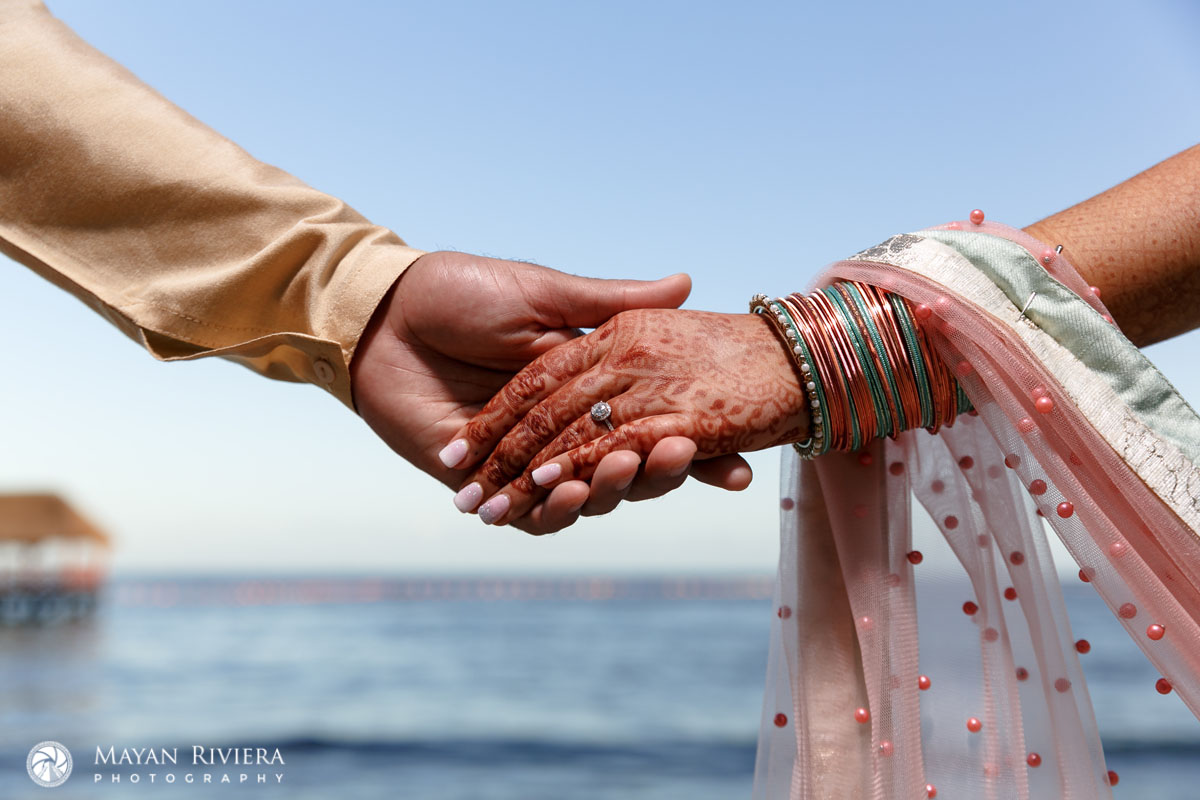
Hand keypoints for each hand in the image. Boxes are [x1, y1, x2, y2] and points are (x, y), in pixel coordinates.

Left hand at [447, 308, 806, 527]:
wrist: (386, 314)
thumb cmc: (461, 292)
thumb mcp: (545, 294)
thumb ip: (612, 303)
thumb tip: (686, 282)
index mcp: (586, 389)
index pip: (650, 424)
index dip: (697, 447)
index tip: (741, 463)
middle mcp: (563, 431)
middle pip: (626, 470)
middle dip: (659, 473)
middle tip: (680, 455)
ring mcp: (524, 460)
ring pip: (584, 497)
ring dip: (610, 490)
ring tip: (621, 470)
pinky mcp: (484, 483)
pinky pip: (529, 514)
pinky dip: (554, 510)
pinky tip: (571, 492)